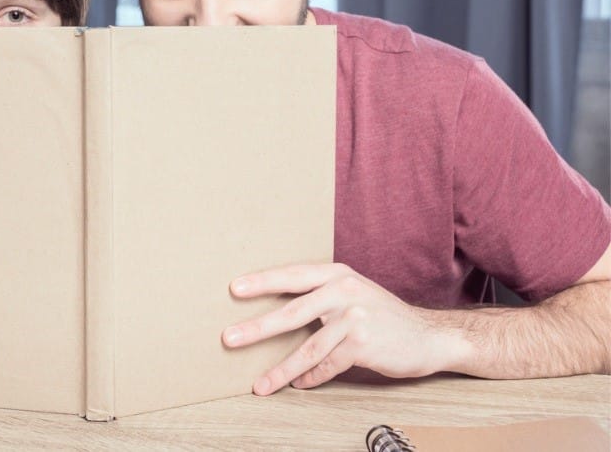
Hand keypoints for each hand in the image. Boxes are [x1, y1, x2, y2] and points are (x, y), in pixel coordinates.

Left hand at [222, 263, 456, 394]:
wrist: (429, 336)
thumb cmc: (381, 315)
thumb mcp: (352, 293)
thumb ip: (320, 295)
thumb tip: (275, 310)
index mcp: (336, 274)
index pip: (292, 276)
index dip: (262, 282)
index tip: (233, 289)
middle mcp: (344, 291)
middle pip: (292, 312)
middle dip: (257, 327)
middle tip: (230, 338)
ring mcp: (355, 318)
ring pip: (308, 347)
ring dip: (281, 369)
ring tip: (260, 383)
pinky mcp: (364, 344)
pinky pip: (328, 365)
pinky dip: (312, 378)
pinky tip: (299, 385)